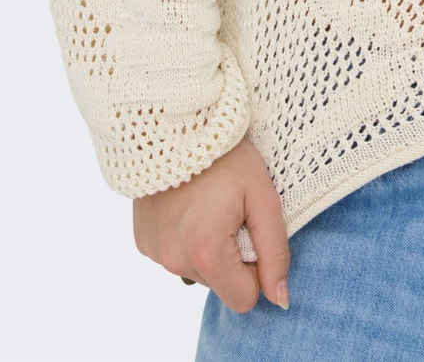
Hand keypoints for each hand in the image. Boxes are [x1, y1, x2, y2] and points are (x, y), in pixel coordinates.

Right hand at [132, 135, 289, 313]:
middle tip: (230, 209)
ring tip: (209, 203)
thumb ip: (275, 251)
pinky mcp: (142, 242)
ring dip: (209, 246)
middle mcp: (174, 261)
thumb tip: (280, 299)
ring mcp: (154, 253)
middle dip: (232, 254)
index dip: (257, 269)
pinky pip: (176, 255)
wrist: (176, 123)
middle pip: (220, 283)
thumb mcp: (263, 197)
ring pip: (198, 270)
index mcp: (206, 254)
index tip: (252, 230)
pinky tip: (189, 204)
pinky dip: (187, 237)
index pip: (244, 299)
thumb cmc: (228, 157)